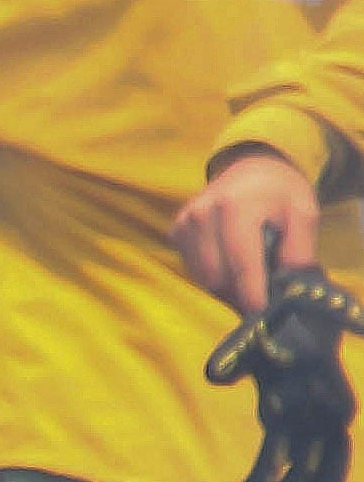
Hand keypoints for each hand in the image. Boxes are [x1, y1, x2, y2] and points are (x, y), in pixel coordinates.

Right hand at [178, 146, 323, 315]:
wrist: (251, 167)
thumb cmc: (280, 193)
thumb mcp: (304, 215)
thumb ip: (299, 250)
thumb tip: (288, 287)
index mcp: (235, 209)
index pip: (240, 263)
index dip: (252, 294)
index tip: (263, 314)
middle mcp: (202, 216)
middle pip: (217, 276)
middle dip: (240, 294)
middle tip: (264, 296)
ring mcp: (185, 223)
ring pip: (203, 277)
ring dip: (227, 287)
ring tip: (250, 280)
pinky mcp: (176, 231)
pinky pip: (193, 268)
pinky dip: (214, 276)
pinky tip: (232, 266)